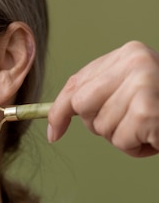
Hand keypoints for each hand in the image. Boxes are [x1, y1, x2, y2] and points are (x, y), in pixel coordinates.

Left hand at [47, 41, 158, 156]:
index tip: (54, 133)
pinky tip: (155, 136)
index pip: (77, 83)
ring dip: (123, 138)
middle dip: (100, 123)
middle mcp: (134, 63)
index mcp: (127, 54)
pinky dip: (137, 148)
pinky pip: (121, 142)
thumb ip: (97, 96)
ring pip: (102, 129)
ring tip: (148, 127)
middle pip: (83, 106)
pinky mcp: (148, 111)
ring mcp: (143, 85)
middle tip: (129, 122)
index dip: (60, 110)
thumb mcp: (130, 90)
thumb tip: (53, 126)